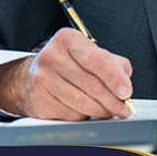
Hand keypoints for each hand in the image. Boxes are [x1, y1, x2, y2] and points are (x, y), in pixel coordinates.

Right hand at [0, 28, 133, 119]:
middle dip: (113, 101)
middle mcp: (52, 57)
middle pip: (91, 85)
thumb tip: (124, 86)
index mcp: (68, 40)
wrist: (30, 77)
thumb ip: (113, 65)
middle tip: (123, 108)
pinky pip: (70, 115)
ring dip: (101, 111)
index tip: (126, 91)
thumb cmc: (68, 65)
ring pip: (82, 103)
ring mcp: (42, 79)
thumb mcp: (92, 54)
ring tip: (108, 111)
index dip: (114, 78)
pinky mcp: (38, 100)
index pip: (96, 60)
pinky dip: (84, 116)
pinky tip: (85, 110)